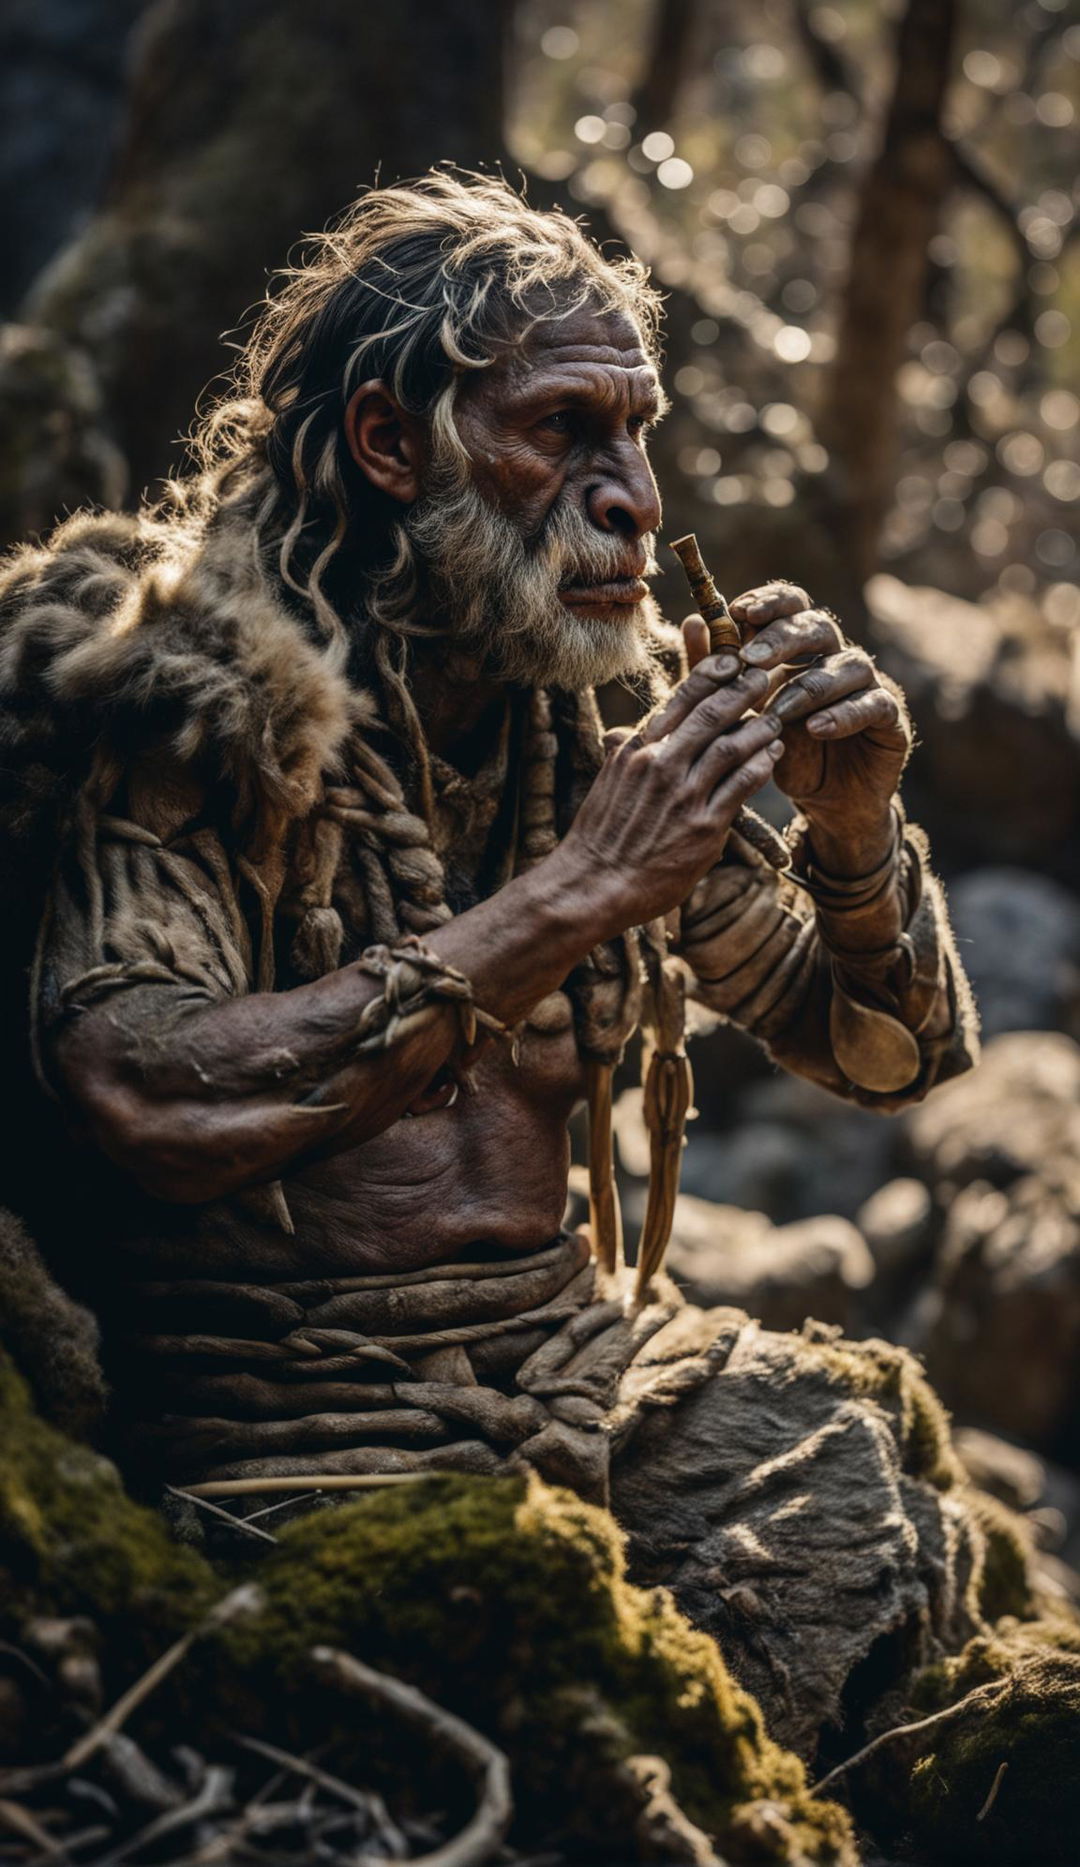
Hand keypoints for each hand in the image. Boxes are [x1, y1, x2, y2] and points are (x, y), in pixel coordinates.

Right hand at [557, 653, 782, 934]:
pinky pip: (741, 785)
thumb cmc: (600, 838)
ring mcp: (682, 795)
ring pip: (730, 746)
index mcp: (636, 750)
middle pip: (711, 713)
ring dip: (759, 728)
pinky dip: (760, 765)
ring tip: (776, 719)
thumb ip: (621, 756)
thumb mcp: (606, 785)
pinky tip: (772, 755)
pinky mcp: (702, 827)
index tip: (732, 659)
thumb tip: (622, 736)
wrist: (592, 885)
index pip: (680, 698)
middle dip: (744, 690)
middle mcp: (659, 764)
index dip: (711, 673)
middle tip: (765, 677)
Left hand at [721, 581, 910, 848]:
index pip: (793, 607)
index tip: (740, 611)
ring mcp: (869, 685)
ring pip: (850, 664)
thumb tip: (691, 622)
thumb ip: (720, 672)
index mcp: (803, 650)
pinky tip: (817, 729)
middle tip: (751, 659)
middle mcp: (838, 658)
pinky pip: (875, 704)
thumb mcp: (744, 715)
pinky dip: (845, 714)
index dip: (771, 602)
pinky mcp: (890, 718)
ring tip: (778, 711)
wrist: (824, 804)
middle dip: (784, 639)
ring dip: (810, 685)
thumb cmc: (783, 752)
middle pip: (820, 626)